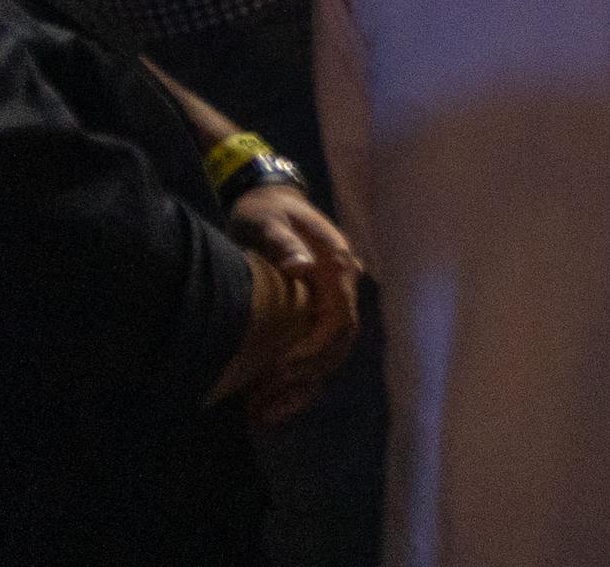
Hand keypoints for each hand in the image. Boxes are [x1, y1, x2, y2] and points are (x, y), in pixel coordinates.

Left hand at [233, 183, 363, 408]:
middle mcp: (345, 286)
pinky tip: (272, 402)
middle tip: (264, 396)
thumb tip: (301, 266)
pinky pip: (323, 351)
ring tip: (264, 409)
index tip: (278, 369)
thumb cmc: (265, 211)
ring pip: (334, 352)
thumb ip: (283, 242)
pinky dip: (302, 380)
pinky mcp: (321, 310)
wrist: (269, 199)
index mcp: (337, 265)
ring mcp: (336, 299)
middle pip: (341, 342)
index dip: (313, 349)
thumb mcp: (267, 220)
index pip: (339, 318)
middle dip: (306, 374)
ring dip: (304, 383)